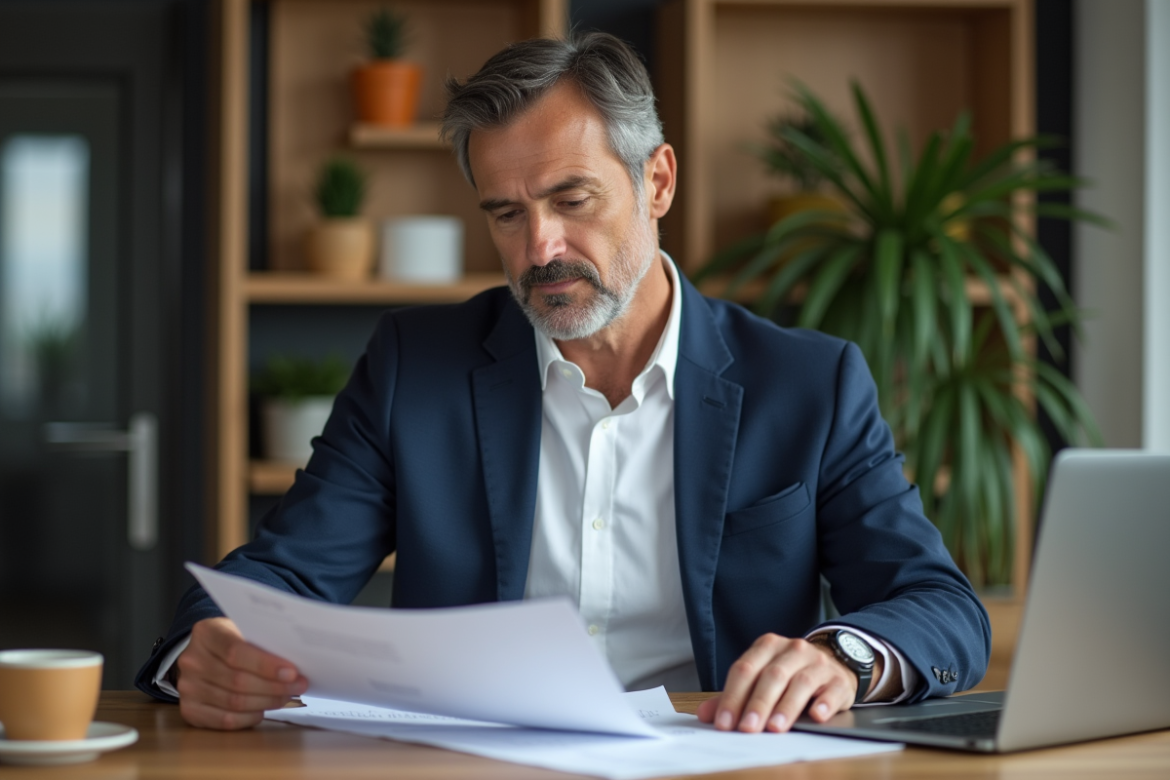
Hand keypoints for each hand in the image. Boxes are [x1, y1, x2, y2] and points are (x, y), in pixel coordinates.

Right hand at [175, 617, 308, 729]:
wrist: (204, 653)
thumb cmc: (232, 640)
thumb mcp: (243, 629)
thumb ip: (262, 641)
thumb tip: (295, 663)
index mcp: (206, 633)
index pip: (236, 651)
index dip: (266, 665)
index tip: (292, 672)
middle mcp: (191, 660)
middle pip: (237, 680)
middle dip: (273, 686)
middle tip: (298, 686)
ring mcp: (187, 687)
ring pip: (233, 702)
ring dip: (266, 702)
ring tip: (285, 697)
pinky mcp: (189, 709)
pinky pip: (224, 720)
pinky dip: (249, 718)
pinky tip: (263, 710)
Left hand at [696, 633, 880, 732]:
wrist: (832, 664)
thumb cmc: (789, 675)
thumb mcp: (761, 678)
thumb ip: (734, 695)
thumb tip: (706, 714)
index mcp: (767, 646)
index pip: (745, 669)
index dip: (732, 697)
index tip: (725, 723)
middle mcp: (792, 649)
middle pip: (771, 676)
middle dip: (757, 704)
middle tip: (747, 728)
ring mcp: (817, 662)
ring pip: (800, 682)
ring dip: (786, 707)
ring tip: (775, 728)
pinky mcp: (838, 679)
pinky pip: (831, 690)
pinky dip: (824, 703)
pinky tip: (817, 716)